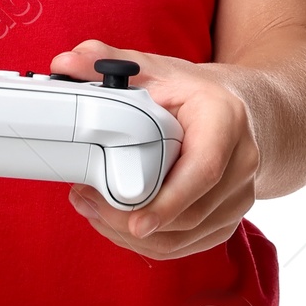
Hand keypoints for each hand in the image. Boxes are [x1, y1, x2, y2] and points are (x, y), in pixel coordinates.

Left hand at [51, 39, 259, 258]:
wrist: (236, 110)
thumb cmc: (192, 92)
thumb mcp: (153, 68)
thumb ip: (107, 61)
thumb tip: (64, 62)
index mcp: (225, 121)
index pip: (204, 170)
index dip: (169, 201)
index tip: (136, 222)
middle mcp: (241, 163)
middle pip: (190, 213)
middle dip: (133, 220)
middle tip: (86, 202)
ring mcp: (239, 196)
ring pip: (186, 236)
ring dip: (135, 236)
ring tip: (92, 211)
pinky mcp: (228, 219)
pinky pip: (187, 244)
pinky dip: (150, 243)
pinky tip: (117, 226)